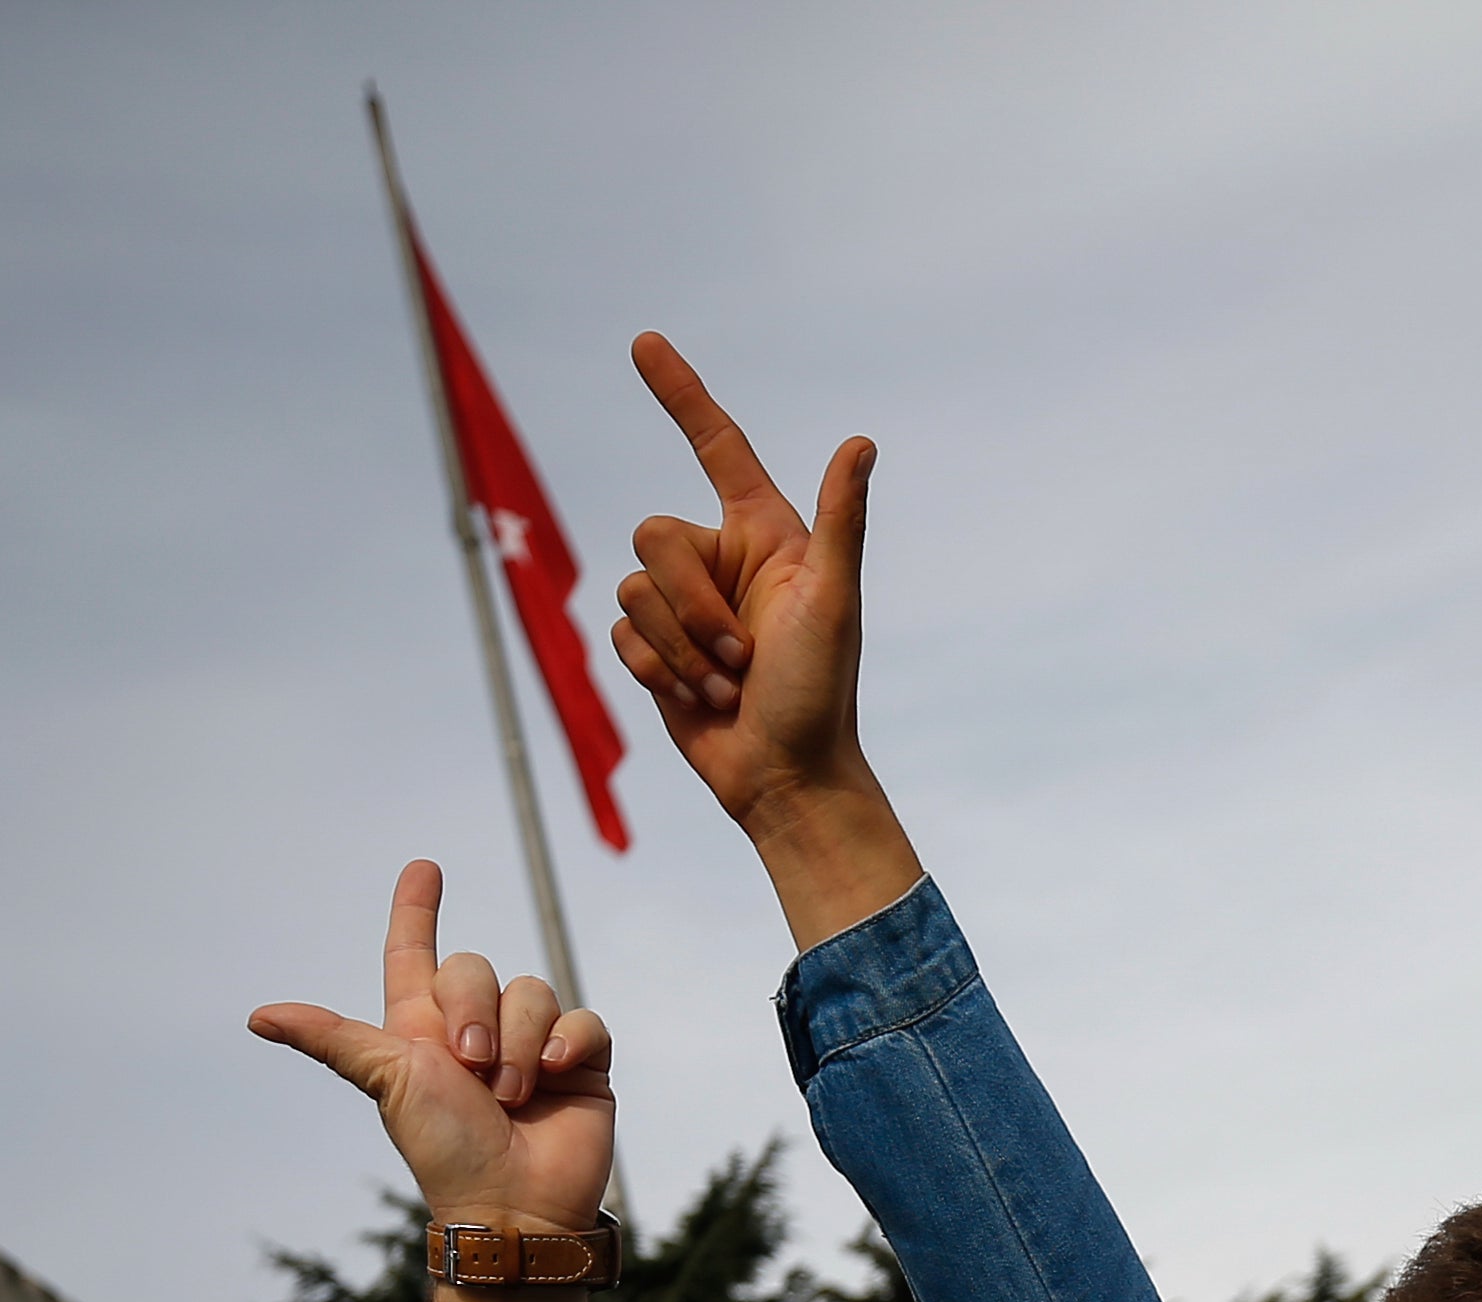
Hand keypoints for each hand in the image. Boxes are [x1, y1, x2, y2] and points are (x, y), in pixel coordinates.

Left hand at [245, 862, 611, 1301]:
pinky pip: (582, 1018)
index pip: (415, 953)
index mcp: (423, 1030)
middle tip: (472, 1069)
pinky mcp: (580, 1062)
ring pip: (532, 991)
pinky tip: (554, 1074)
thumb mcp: (385, 1080)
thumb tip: (256, 1016)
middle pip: (477, 967)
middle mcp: (476, 1029)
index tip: (423, 866)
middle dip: (476, 1012)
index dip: (416, 910)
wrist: (512, 1204)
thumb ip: (331, 1039)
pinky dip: (567, 1042)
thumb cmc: (443, 1150)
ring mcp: (531, 1045)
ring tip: (512, 1094)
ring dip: (518, 1043)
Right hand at [611, 336, 924, 948]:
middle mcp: (721, 560)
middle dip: (691, 605)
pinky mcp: (655, 649)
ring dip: (680, 650)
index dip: (680, 395)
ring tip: (730, 685)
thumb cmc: (820, 692)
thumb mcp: (833, 601)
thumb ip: (840, 521)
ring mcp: (685, 606)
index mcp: (765, 534)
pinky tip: (699, 702)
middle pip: (652, 534)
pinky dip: (658, 673)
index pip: (716, 446)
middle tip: (742, 656)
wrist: (785, 777)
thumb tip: (860, 442)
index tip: (642, 343)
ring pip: (633, 591)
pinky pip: (621, 635)